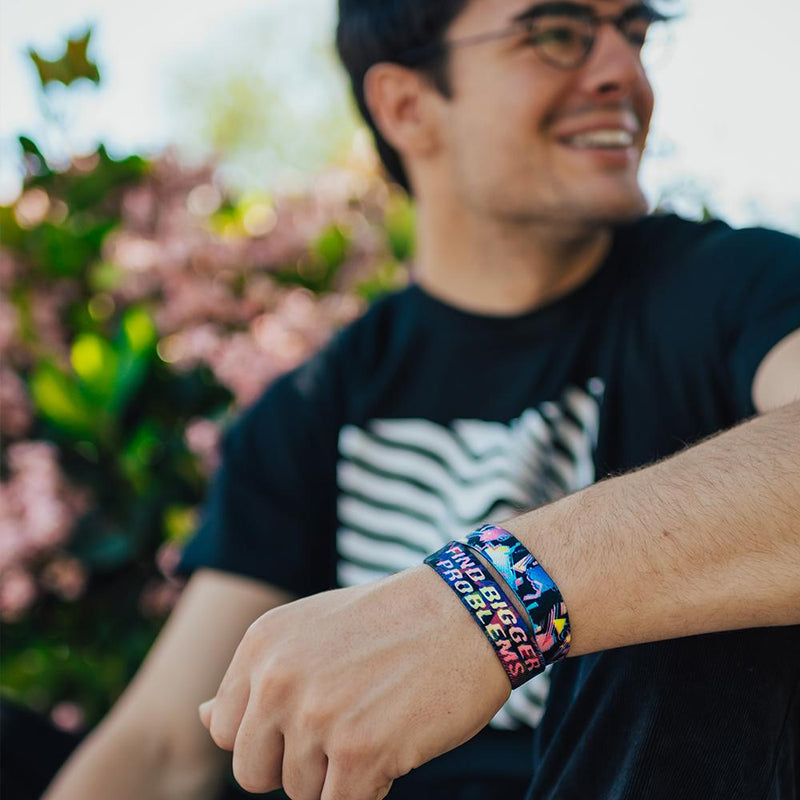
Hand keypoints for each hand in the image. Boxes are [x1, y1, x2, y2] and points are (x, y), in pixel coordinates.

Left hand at [198, 564, 510, 799]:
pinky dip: (368, 789)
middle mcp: (278, 678)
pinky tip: (395, 745)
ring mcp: (316, 715)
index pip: (224, 729)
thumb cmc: (395, 621)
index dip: (270, 735)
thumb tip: (200, 718)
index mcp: (262, 644)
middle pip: (255, 772)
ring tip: (380, 720)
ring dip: (340, 774)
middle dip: (298, 763)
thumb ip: (259, 676)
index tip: (311, 715)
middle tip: (348, 725)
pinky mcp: (359, 752)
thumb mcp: (312, 630)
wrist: (468, 610)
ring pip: (301, 794)